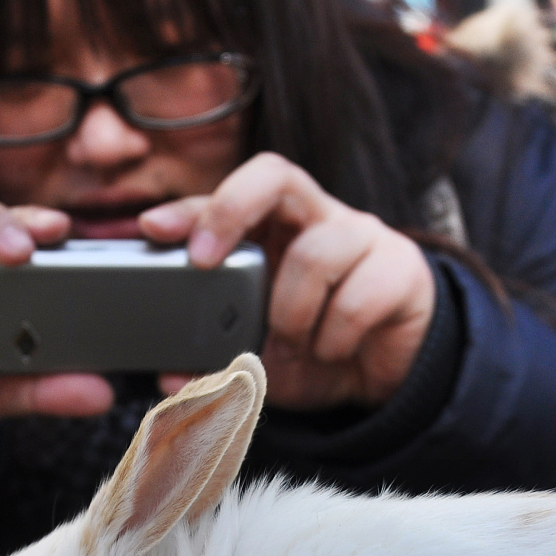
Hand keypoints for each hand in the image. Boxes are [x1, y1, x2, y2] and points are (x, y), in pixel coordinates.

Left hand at [140, 152, 435, 409]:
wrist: (389, 380)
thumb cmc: (317, 355)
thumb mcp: (259, 362)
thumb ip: (217, 363)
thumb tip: (168, 377)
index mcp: (278, 230)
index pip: (230, 196)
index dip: (191, 207)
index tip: (153, 229)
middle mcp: (318, 219)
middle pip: (274, 175)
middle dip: (230, 209)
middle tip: (204, 261)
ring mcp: (364, 238)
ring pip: (314, 253)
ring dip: (291, 314)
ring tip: (293, 348)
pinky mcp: (402, 269)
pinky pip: (357, 298)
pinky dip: (334, 339)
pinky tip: (333, 353)